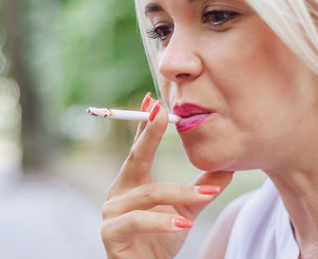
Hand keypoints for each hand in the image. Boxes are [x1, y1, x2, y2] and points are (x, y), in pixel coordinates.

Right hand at [101, 95, 233, 258]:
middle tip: (161, 112)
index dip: (146, 126)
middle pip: (134, 159)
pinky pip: (138, 221)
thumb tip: (227, 167)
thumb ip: (202, 189)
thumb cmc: (161, 238)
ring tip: (205, 195)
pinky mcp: (111, 233)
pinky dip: (162, 221)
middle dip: (148, 135)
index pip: (139, 149)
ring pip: (147, 193)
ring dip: (177, 193)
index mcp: (132, 183)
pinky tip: (184, 223)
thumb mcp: (185, 210)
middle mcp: (118, 192)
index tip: (153, 101)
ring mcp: (111, 212)